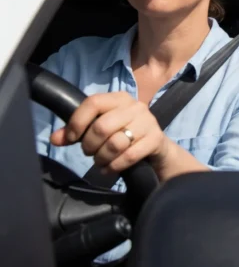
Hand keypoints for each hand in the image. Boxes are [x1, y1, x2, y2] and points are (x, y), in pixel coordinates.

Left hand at [52, 91, 171, 175]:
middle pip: (102, 126)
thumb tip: (55, 139)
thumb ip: (76, 132)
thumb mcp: (100, 129)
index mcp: (119, 98)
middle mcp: (135, 107)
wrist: (156, 146)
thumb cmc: (123, 134)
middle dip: (90, 145)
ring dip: (102, 158)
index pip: (93, 103)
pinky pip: (129, 156)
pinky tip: (109, 168)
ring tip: (100, 162)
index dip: (77, 122)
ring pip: (115, 143)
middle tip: (89, 153)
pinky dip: (114, 166)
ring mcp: (148, 122)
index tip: (72, 138)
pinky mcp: (156, 139)